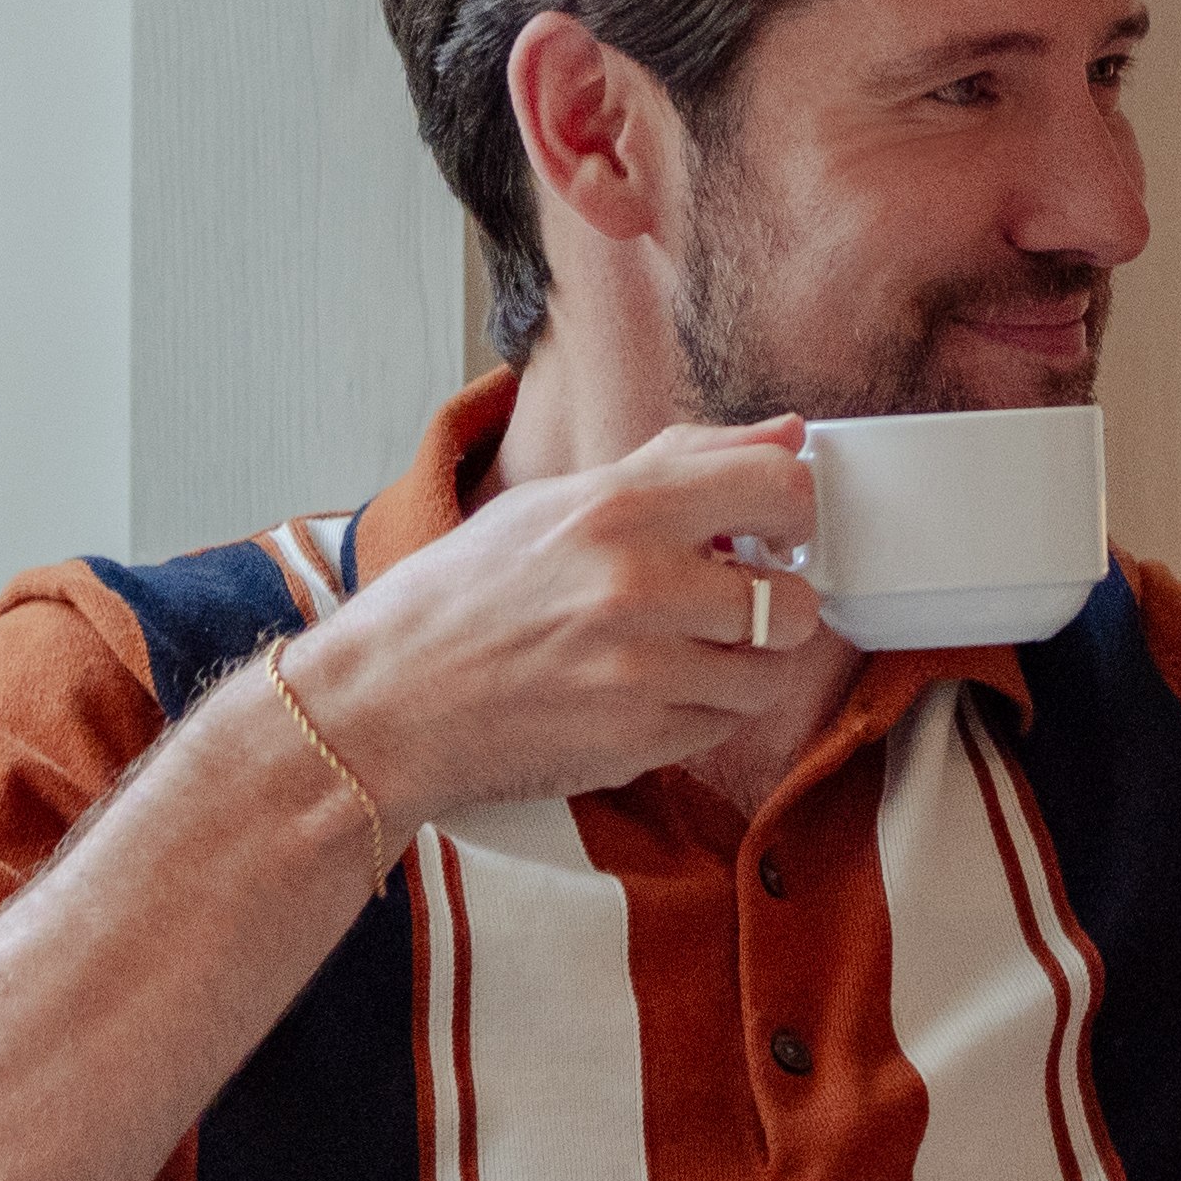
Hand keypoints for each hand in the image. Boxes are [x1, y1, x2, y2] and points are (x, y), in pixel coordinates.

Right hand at [280, 419, 852, 814]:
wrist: (385, 705)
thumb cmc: (461, 597)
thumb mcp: (556, 501)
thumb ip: (681, 460)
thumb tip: (788, 436)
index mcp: (618, 507)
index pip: (780, 488)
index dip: (795, 512)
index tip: (776, 529)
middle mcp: (638, 586)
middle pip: (795, 602)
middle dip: (777, 606)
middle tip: (734, 602)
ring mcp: (642, 673)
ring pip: (771, 675)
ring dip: (745, 666)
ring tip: (689, 651)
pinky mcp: (638, 743)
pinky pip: (723, 726)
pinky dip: (702, 712)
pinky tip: (650, 691)